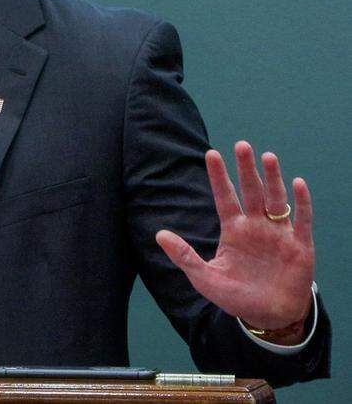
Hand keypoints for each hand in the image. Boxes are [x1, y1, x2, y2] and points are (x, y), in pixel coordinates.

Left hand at [156, 141, 313, 343]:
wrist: (268, 317)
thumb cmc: (235, 296)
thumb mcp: (204, 277)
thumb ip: (184, 255)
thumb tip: (158, 235)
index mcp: (233, 230)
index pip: (224, 197)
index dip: (218, 176)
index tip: (211, 153)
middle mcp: (256, 226)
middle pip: (251, 191)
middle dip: (246, 169)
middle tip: (242, 145)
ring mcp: (278, 234)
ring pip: (275, 200)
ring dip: (273, 179)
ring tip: (267, 156)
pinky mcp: (300, 246)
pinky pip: (302, 220)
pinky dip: (301, 202)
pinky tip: (297, 183)